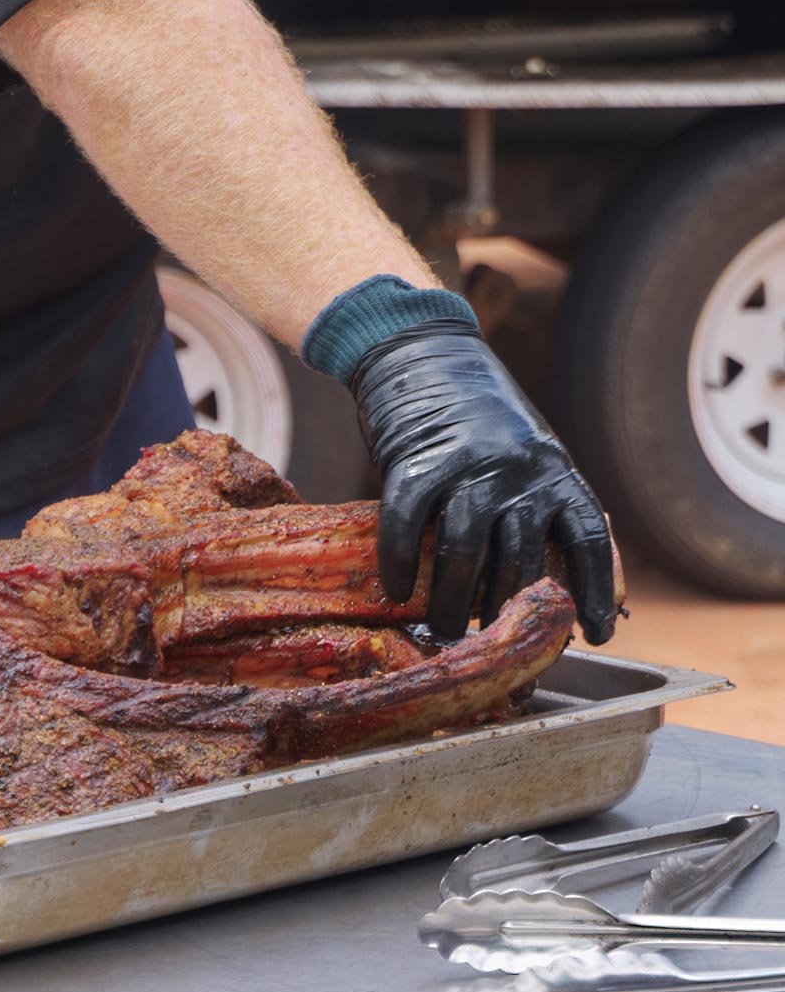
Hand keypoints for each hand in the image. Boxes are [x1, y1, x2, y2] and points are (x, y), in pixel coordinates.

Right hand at [350, 318, 615, 644]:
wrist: (421, 350)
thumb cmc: (473, 416)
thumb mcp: (524, 453)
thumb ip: (536, 505)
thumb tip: (539, 582)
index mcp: (553, 469)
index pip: (586, 539)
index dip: (595, 591)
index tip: (593, 632)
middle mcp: (518, 470)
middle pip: (517, 561)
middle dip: (501, 612)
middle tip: (483, 641)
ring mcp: (467, 465)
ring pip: (463, 554)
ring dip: (449, 602)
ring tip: (439, 628)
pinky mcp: (415, 462)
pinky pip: (406, 527)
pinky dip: (399, 565)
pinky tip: (396, 590)